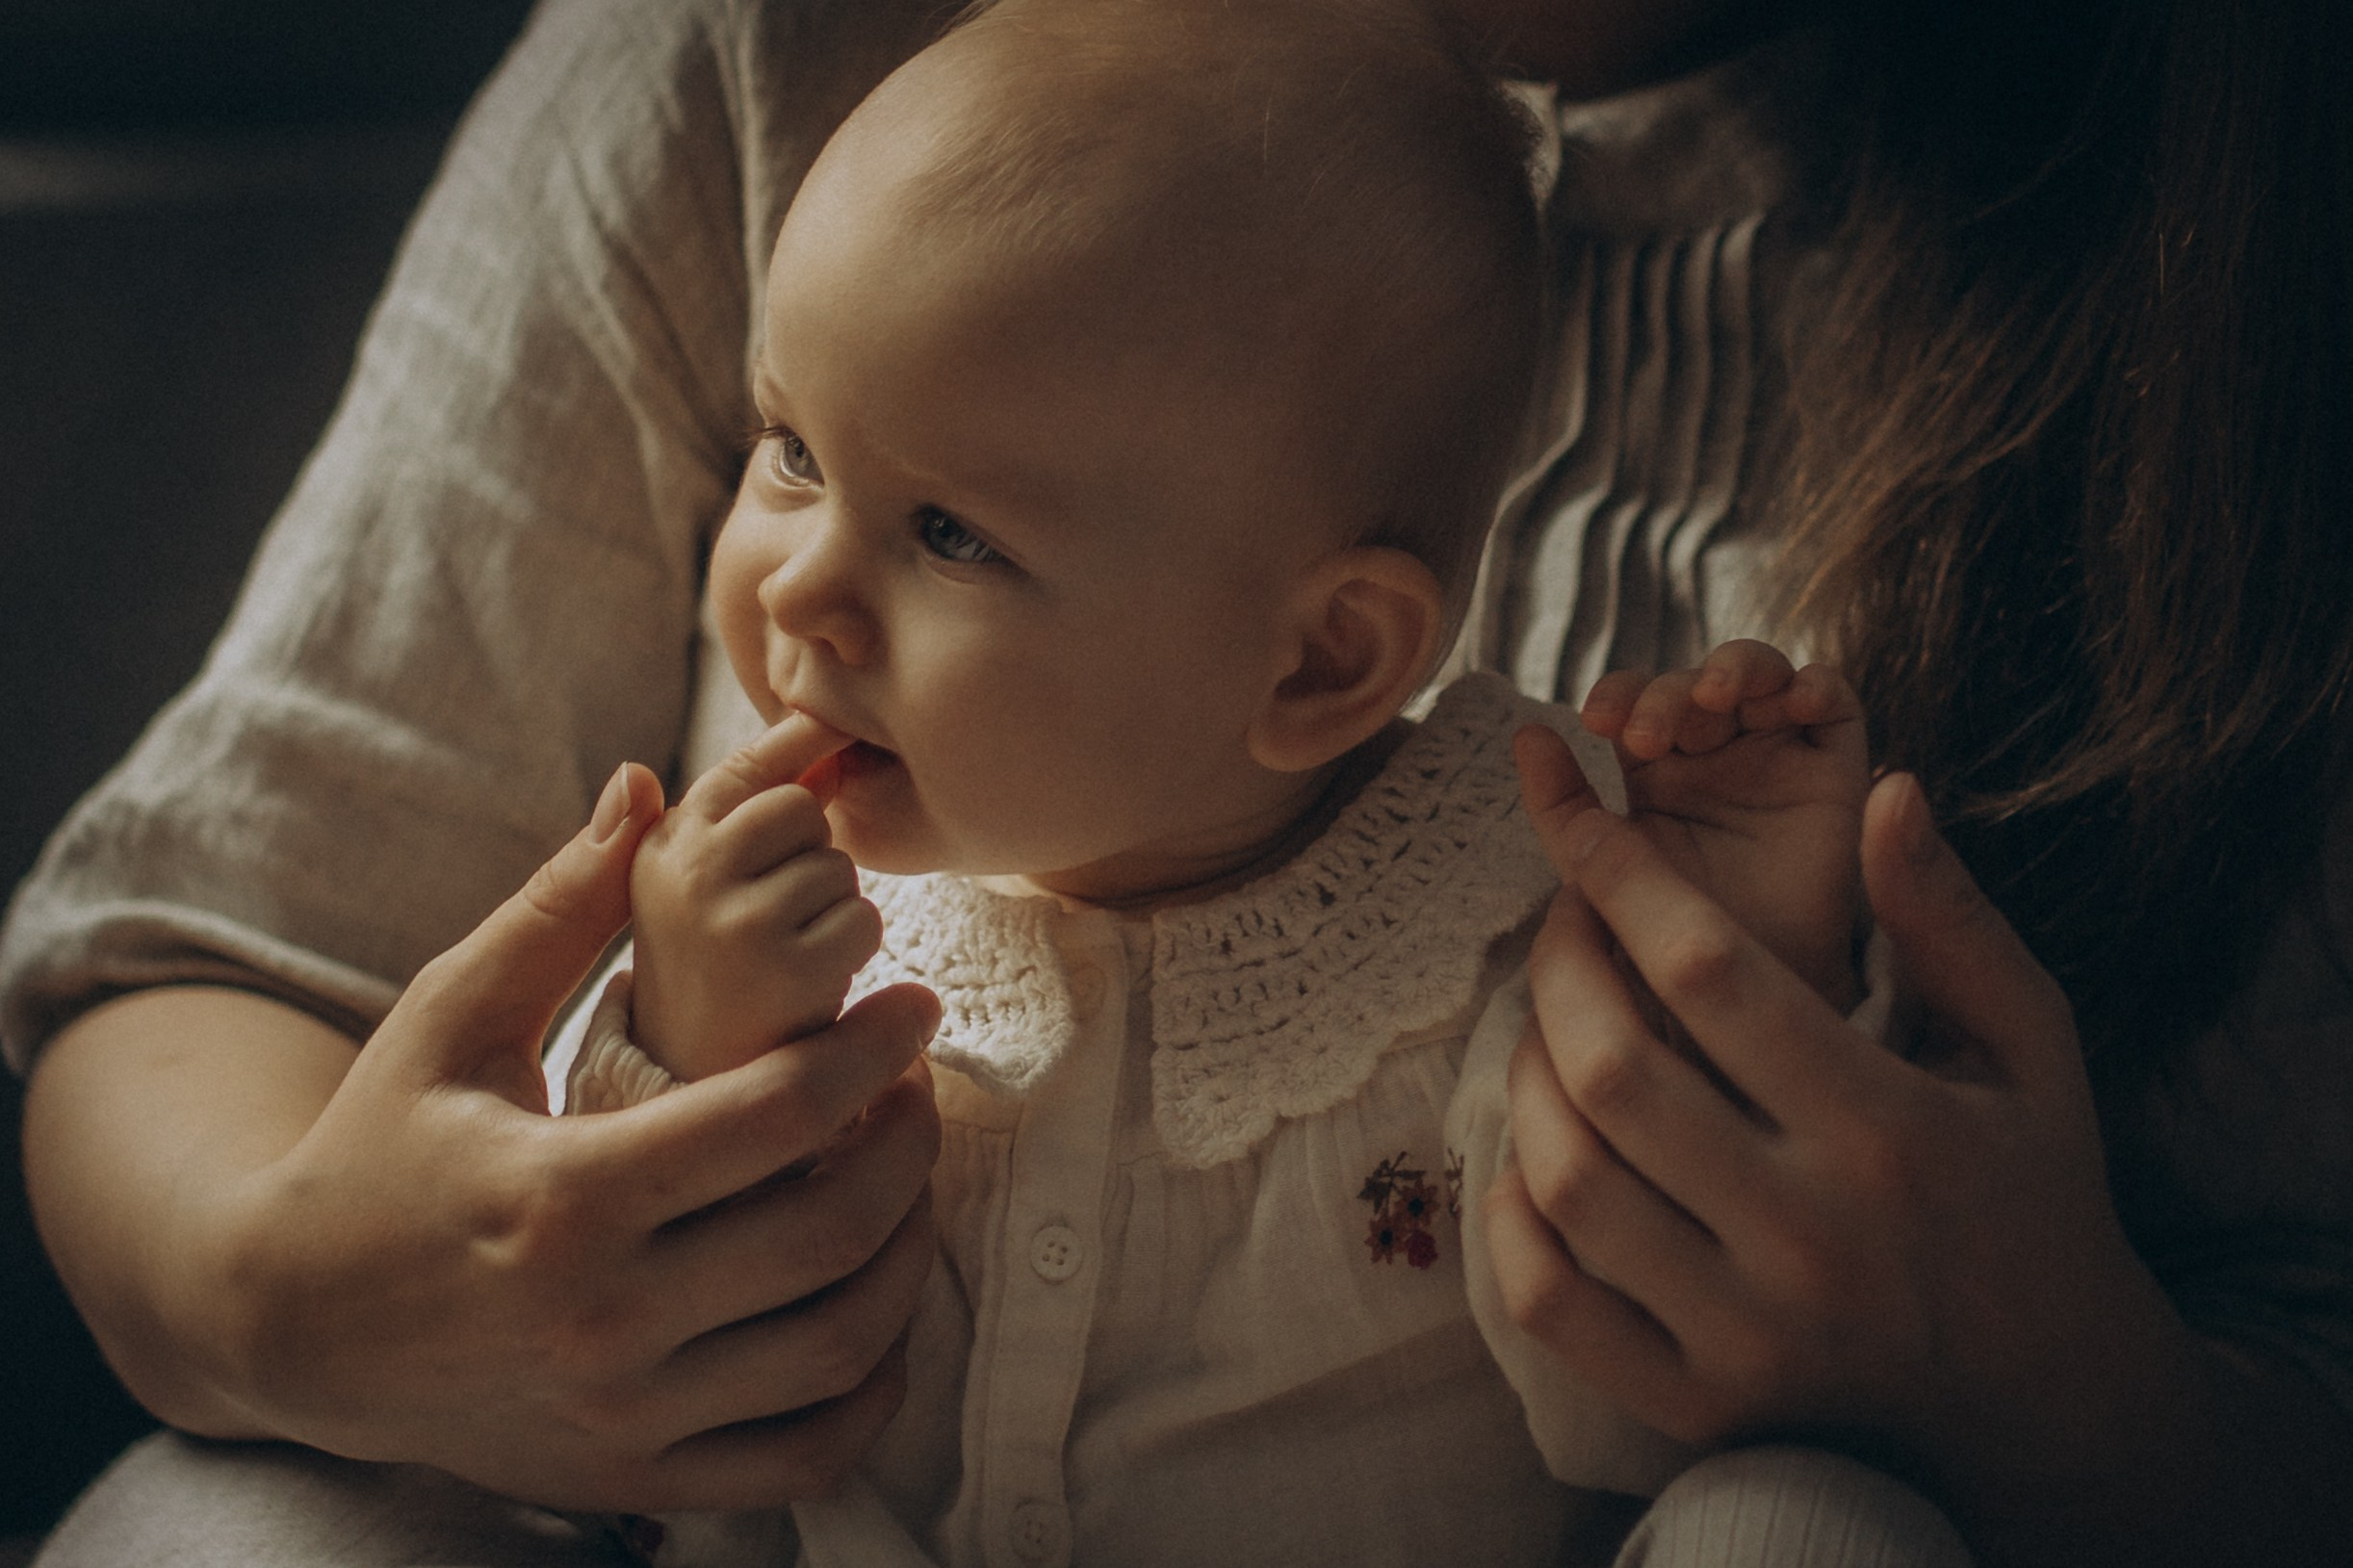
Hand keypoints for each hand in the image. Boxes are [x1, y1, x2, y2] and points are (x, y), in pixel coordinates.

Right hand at [222, 764, 943, 1509]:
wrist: (287, 1329)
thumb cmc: (377, 1149)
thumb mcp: (449, 1018)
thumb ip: (559, 908)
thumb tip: (648, 785)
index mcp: (562, 1193)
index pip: (775, 1119)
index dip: (872, 1055)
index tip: (917, 1009)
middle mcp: (601, 1317)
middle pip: (828, 1233)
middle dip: (909, 1148)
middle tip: (923, 1088)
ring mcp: (624, 1412)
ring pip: (837, 1346)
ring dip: (908, 1256)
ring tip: (909, 1182)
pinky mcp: (634, 1476)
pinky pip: (803, 1454)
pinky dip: (869, 1390)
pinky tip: (876, 1310)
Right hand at [631, 714, 884, 1079]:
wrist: (692, 1091)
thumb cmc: (716, 973)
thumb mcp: (705, 884)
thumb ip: (749, 809)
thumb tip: (823, 727)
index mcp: (662, 847)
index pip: (744, 768)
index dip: (797, 739)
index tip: (831, 721)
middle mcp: (688, 874)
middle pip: (802, 808)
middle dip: (810, 855)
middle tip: (777, 917)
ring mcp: (734, 920)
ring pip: (838, 867)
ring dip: (833, 910)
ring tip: (786, 957)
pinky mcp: (786, 969)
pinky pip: (862, 920)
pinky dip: (852, 951)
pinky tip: (810, 984)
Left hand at [1487, 741, 2199, 1526]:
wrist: (2051, 1403)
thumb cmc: (2030, 1191)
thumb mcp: (2030, 1046)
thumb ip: (1951, 920)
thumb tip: (1888, 790)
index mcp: (1891, 1130)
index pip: (1711, 971)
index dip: (1621, 876)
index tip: (1573, 818)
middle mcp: (1813, 1236)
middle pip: (1615, 1070)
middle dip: (1558, 966)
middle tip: (1561, 922)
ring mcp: (1749, 1331)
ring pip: (1569, 1179)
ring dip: (1525, 1079)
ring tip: (1547, 1028)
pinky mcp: (1699, 1402)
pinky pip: (1551, 1299)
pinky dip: (1511, 1217)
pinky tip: (1531, 1156)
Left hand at [1577, 640, 1868, 1011]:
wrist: (1743, 996)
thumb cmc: (1665, 938)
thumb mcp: (1597, 869)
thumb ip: (1561, 806)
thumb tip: (1527, 732)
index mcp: (1657, 764)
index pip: (1637, 697)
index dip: (1619, 690)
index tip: (1595, 719)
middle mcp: (1717, 750)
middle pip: (1693, 680)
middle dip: (1668, 692)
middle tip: (1648, 734)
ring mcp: (1775, 754)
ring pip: (1760, 674)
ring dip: (1736, 666)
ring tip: (1715, 694)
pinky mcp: (1834, 770)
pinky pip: (1834, 707)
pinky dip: (1816, 684)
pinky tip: (1795, 696)